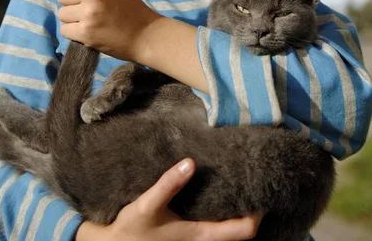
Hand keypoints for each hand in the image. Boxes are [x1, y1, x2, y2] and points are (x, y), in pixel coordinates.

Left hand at [51, 0, 161, 60]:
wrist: (147, 35)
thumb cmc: (128, 8)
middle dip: (73, 4)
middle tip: (93, 10)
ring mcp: (89, 12)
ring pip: (62, 13)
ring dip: (73, 19)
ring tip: (93, 21)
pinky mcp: (86, 32)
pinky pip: (65, 30)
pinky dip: (75, 33)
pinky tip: (91, 32)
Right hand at [75, 159, 262, 239]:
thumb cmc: (132, 229)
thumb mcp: (147, 205)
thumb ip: (167, 184)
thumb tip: (190, 163)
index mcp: (199, 235)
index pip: (243, 230)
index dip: (257, 213)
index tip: (263, 189)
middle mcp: (201, 240)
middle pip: (239, 229)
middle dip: (250, 207)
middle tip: (254, 178)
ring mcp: (194, 238)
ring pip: (226, 227)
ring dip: (235, 207)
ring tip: (239, 179)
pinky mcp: (186, 233)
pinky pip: (213, 223)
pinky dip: (220, 208)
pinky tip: (215, 188)